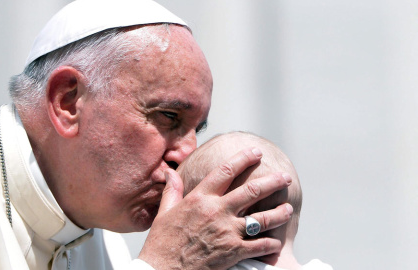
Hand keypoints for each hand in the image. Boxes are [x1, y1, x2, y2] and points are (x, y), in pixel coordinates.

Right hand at [138, 148, 292, 269]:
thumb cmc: (162, 242)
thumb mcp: (165, 212)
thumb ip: (172, 190)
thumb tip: (169, 171)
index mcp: (200, 198)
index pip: (226, 171)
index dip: (243, 159)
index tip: (256, 152)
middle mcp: (217, 211)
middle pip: (251, 191)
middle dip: (272, 182)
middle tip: (285, 177)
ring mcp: (227, 232)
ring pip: (261, 219)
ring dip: (279, 212)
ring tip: (288, 208)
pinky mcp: (233, 252)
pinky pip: (259, 246)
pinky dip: (271, 244)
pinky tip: (277, 242)